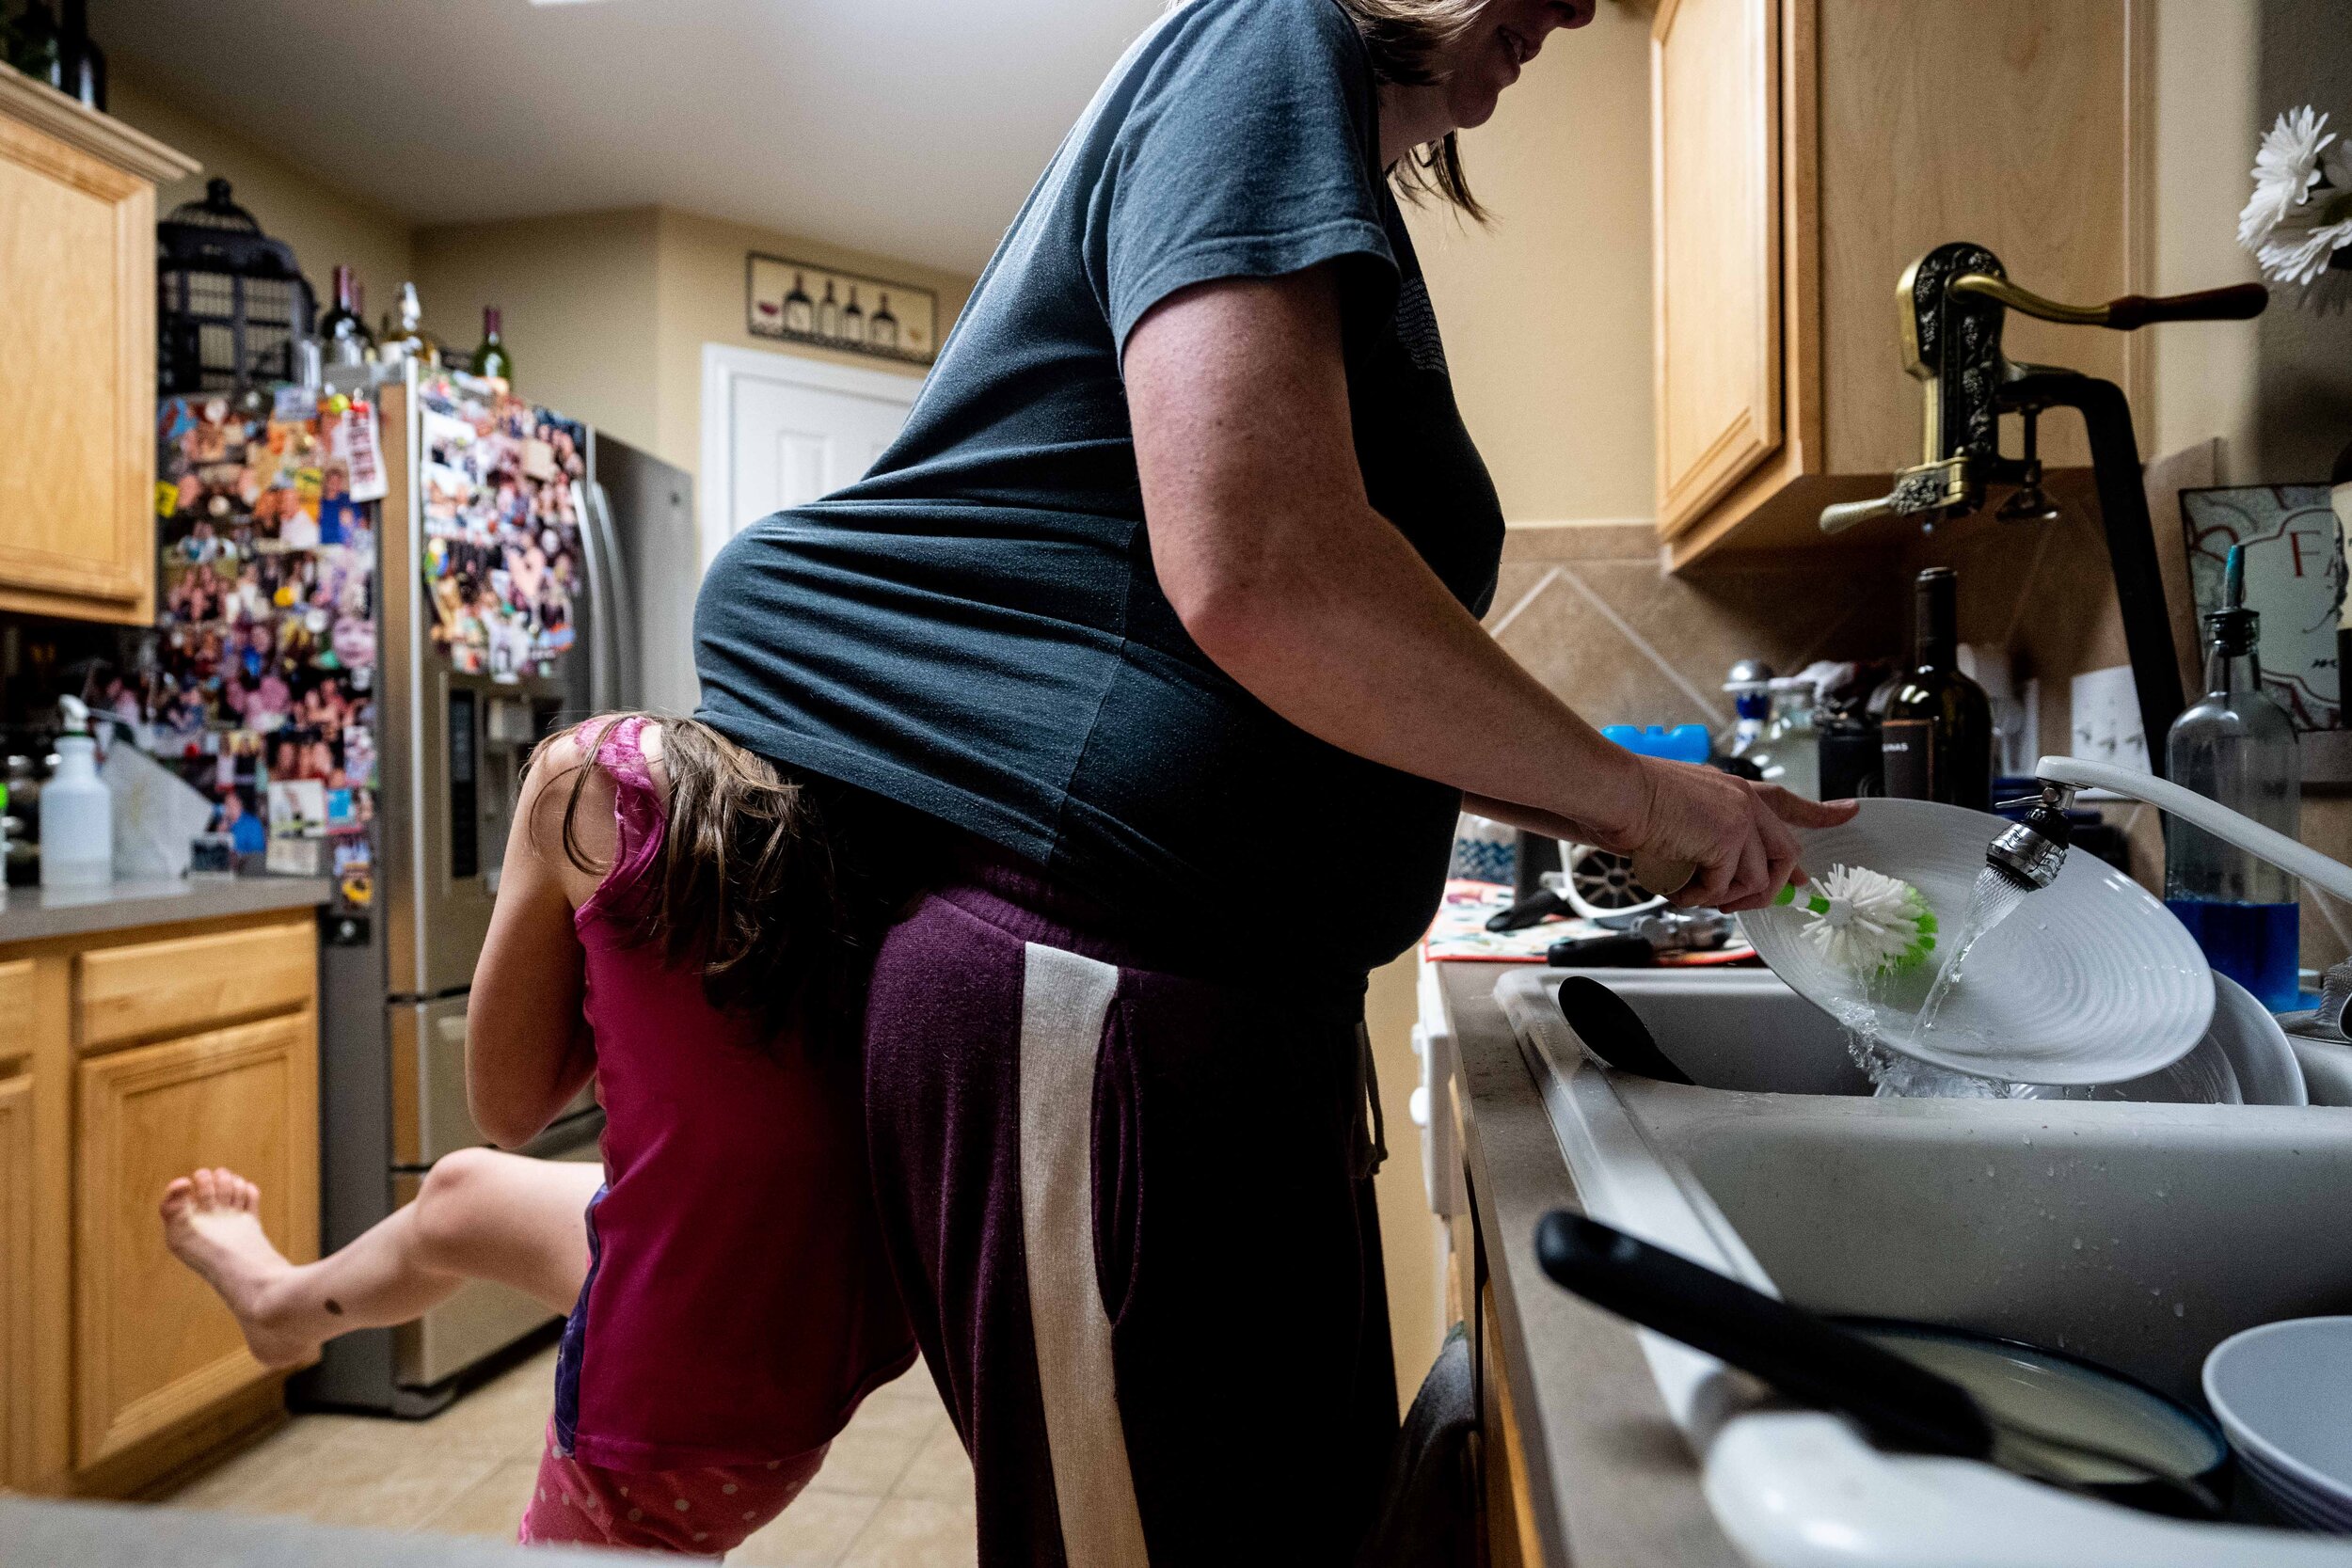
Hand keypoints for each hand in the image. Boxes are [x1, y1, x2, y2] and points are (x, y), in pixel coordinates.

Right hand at [1593, 756, 1858, 912]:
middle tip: (1739, 906)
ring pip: (1758, 880)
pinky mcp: (1730, 838)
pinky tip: (1678, 887)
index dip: (1819, 811)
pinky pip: (1728, 887)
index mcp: (1731, 791)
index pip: (1786, 801)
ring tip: (1691, 892)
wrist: (1616, 792)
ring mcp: (1741, 818)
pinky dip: (1700, 897)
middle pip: (1784, 854)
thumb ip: (1706, 840)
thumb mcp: (1678, 817)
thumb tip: (1720, 883)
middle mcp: (1743, 800)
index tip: (1849, 812)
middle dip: (1767, 890)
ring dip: (1723, 897)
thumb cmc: (1628, 803)